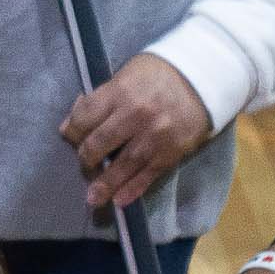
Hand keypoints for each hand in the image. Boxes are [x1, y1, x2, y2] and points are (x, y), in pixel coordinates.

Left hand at [58, 53, 213, 212]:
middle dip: (86, 158)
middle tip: (85, 163)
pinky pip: (148, 175)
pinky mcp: (171, 152)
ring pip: (123, 165)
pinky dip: (133, 189)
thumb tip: (75, 119)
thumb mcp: (127, 74)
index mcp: (121, 92)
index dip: (73, 130)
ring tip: (93, 199)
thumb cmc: (159, 74)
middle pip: (99, 144)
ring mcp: (155, 136)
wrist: (204, 79)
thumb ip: (103, 97)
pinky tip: (120, 200)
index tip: (70, 137)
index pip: (85, 117)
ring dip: (105, 184)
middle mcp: (136, 115)